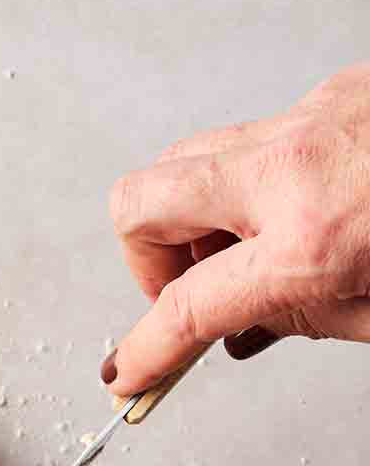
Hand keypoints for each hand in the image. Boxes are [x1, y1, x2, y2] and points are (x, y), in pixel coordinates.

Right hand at [103, 64, 369, 394]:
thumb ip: (299, 321)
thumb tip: (237, 332)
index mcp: (310, 242)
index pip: (185, 307)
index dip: (144, 350)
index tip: (129, 372)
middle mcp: (296, 170)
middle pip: (144, 203)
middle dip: (146, 262)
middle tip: (182, 299)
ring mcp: (310, 119)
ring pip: (190, 162)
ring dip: (194, 220)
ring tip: (241, 262)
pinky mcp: (335, 93)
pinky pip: (254, 142)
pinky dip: (251, 188)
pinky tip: (292, 220)